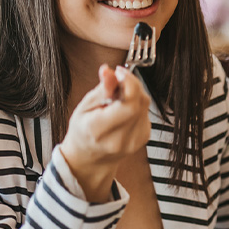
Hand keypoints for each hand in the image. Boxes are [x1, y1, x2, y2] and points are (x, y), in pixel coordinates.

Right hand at [58, 64, 151, 201]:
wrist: (90, 158)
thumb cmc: (83, 131)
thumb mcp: (84, 107)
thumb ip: (101, 90)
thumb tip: (109, 71)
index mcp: (99, 130)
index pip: (128, 104)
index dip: (129, 83)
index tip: (119, 71)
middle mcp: (120, 139)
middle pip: (140, 103)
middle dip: (131, 84)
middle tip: (117, 80)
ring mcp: (134, 141)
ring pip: (145, 106)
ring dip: (134, 94)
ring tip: (117, 97)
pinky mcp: (143, 139)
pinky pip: (146, 114)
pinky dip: (137, 105)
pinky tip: (123, 108)